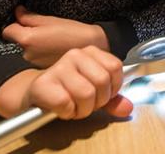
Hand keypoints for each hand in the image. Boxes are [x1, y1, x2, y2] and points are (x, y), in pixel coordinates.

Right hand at [0, 46, 132, 118]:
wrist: (36, 93)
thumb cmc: (67, 90)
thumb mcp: (94, 91)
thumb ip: (113, 99)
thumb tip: (128, 108)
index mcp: (90, 52)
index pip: (115, 67)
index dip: (112, 88)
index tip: (102, 94)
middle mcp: (75, 55)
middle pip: (102, 81)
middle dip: (98, 101)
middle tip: (86, 104)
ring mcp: (59, 67)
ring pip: (86, 94)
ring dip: (82, 109)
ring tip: (74, 106)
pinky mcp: (43, 84)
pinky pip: (66, 104)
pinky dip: (67, 112)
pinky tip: (61, 109)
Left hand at [2, 6, 109, 66]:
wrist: (93, 50)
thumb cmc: (74, 33)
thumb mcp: (52, 20)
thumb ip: (30, 17)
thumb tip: (18, 12)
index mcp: (27, 39)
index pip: (7, 31)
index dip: (15, 25)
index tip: (23, 24)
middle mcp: (26, 54)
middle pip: (14, 43)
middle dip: (22, 38)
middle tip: (40, 34)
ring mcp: (32, 65)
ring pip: (22, 52)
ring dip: (30, 48)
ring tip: (48, 44)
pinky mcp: (40, 72)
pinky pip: (31, 61)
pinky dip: (37, 57)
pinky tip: (50, 52)